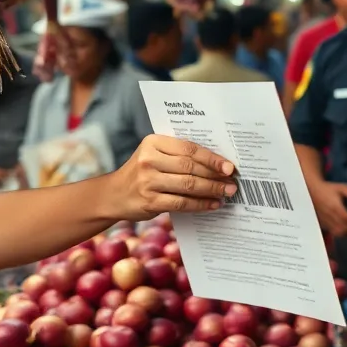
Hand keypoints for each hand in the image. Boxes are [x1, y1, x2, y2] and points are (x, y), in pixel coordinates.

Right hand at [108, 135, 235, 219]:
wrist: (113, 194)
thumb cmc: (142, 172)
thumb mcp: (155, 155)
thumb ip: (179, 155)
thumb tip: (218, 163)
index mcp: (153, 142)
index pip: (189, 148)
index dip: (212, 158)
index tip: (229, 166)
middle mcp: (149, 160)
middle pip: (191, 167)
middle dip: (215, 175)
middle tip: (233, 182)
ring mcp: (148, 181)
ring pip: (188, 185)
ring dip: (212, 190)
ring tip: (227, 193)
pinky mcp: (149, 201)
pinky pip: (182, 203)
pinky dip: (200, 204)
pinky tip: (213, 204)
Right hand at [312, 181, 346, 237]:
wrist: (312, 191)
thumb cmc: (327, 189)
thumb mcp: (340, 187)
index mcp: (335, 207)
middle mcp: (330, 215)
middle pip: (343, 227)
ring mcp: (326, 221)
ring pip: (338, 232)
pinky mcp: (323, 223)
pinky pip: (332, 232)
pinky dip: (340, 233)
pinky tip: (345, 231)